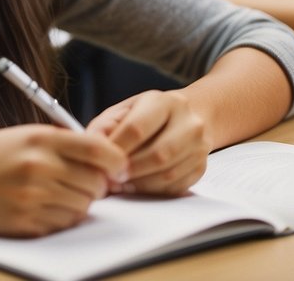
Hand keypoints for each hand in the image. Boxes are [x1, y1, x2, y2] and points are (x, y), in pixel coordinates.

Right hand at [0, 125, 127, 236]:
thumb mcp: (24, 135)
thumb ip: (62, 142)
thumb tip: (104, 156)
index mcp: (41, 139)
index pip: (98, 150)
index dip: (116, 160)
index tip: (118, 166)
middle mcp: (39, 166)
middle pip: (95, 183)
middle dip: (97, 185)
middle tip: (85, 182)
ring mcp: (32, 197)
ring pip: (83, 207)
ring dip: (79, 203)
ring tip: (60, 193)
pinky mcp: (25, 222)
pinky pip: (62, 224)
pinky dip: (62, 218)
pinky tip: (45, 206)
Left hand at [86, 90, 206, 195]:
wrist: (190, 117)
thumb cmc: (148, 115)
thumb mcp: (126, 110)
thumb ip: (106, 126)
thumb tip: (92, 145)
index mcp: (167, 102)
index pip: (137, 127)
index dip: (117, 149)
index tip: (101, 161)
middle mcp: (189, 122)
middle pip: (158, 154)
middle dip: (129, 171)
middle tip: (110, 179)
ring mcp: (199, 146)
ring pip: (168, 174)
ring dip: (140, 184)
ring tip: (121, 185)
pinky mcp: (202, 167)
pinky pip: (176, 186)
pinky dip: (153, 191)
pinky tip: (138, 187)